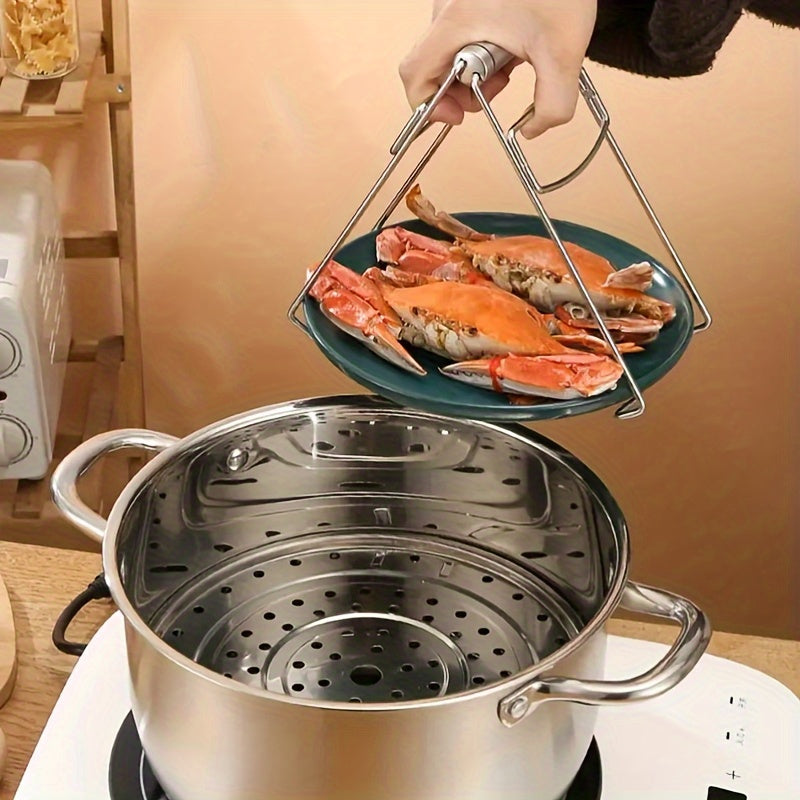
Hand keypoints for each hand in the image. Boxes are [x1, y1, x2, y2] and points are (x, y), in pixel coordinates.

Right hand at [399, 0, 596, 137]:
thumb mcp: (562, 54)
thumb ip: (552, 105)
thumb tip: (534, 129)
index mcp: (456, 23)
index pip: (415, 74)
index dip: (430, 104)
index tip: (458, 114)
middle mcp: (448, 9)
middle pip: (434, 67)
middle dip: (465, 89)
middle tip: (499, 85)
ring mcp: (457, 1)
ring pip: (451, 51)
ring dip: (478, 69)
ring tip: (512, 60)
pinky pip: (464, 33)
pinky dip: (485, 49)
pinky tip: (514, 44)